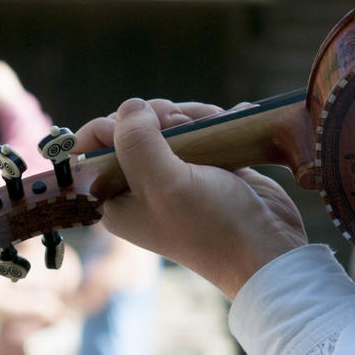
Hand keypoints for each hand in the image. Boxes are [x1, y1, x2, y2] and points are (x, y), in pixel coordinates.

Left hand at [73, 97, 307, 298]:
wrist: (264, 248)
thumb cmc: (207, 224)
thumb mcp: (161, 182)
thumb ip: (135, 141)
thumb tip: (130, 106)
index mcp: (113, 197)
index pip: (90, 147)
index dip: (108, 125)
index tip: (139, 124)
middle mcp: (138, 185)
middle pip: (132, 127)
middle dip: (158, 115)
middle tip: (179, 123)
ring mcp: (173, 175)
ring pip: (169, 124)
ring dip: (191, 115)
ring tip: (214, 123)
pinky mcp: (205, 167)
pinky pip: (199, 130)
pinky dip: (213, 121)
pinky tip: (228, 119)